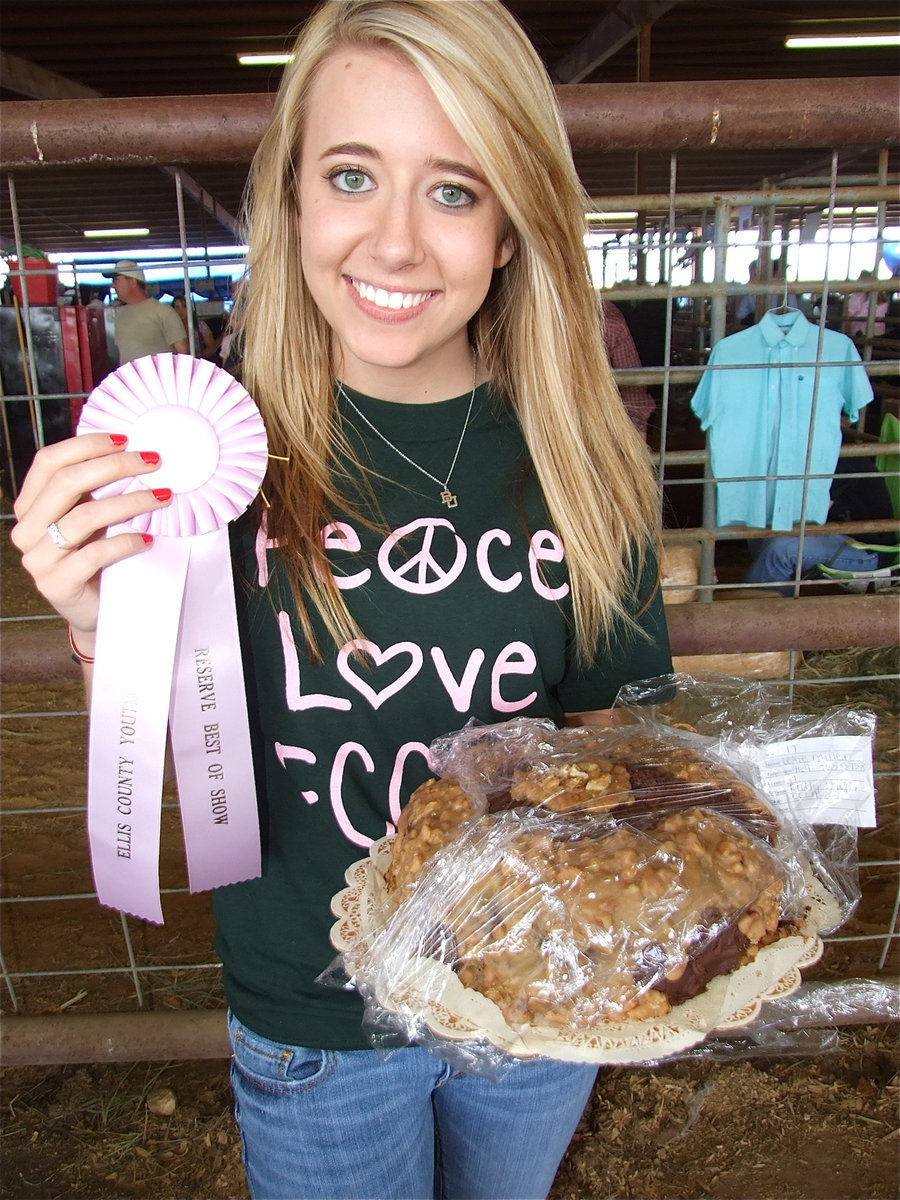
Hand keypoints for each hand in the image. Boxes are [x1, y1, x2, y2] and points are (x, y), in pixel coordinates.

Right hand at [10, 433, 172, 647]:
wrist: (95, 609)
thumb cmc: (96, 557)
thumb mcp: (92, 518)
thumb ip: (96, 490)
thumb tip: (134, 451)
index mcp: (30, 505)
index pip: (48, 462)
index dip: (86, 445)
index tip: (125, 439)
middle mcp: (27, 528)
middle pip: (67, 483)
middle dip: (115, 466)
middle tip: (153, 462)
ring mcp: (38, 558)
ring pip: (84, 517)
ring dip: (130, 502)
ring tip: (162, 497)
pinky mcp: (56, 584)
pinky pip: (95, 554)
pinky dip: (126, 542)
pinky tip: (148, 537)